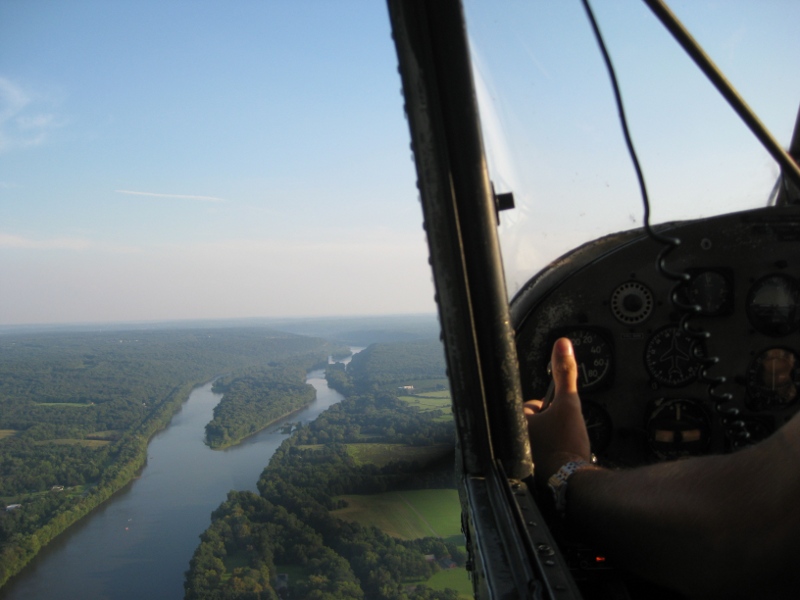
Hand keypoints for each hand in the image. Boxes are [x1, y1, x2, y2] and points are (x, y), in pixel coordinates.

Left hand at [523, 337, 591, 482]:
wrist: (574, 483)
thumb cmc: (566, 444)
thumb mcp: (569, 403)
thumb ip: (565, 373)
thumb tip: (562, 343)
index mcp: (511, 423)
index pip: (531, 407)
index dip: (548, 411)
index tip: (558, 423)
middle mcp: (506, 441)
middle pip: (533, 425)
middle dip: (548, 428)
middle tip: (562, 437)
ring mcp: (513, 459)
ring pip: (536, 441)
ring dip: (547, 443)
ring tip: (561, 451)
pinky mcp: (523, 476)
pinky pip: (536, 459)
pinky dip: (546, 459)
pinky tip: (557, 463)